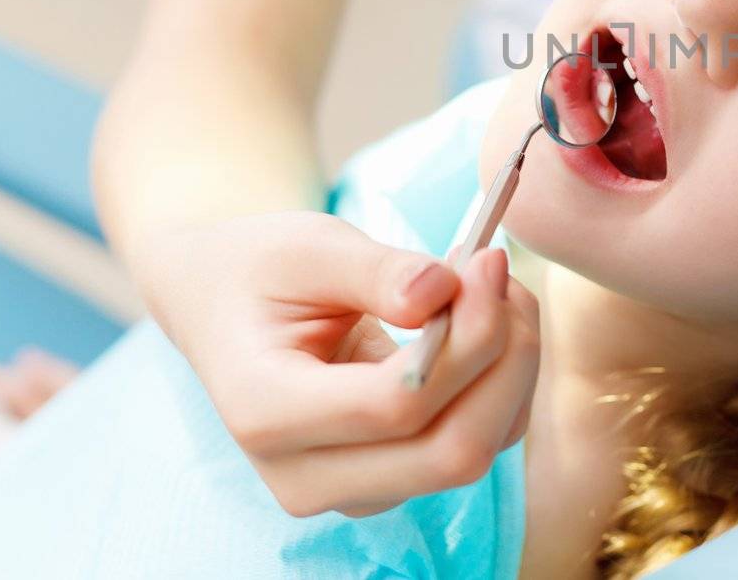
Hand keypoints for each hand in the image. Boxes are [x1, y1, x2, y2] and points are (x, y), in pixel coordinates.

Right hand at [137, 210, 540, 516]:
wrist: (226, 307)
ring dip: (511, 364)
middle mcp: (306, 476)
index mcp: (266, 413)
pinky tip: (484, 319)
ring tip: (490, 285)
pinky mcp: (392, 480)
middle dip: (505, 358)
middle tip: (501, 272)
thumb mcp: (308, 247)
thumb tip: (443, 292)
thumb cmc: (263, 270)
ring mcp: (353, 490)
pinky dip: (503, 380)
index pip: (397, 405)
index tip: (486, 259)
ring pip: (476, 450)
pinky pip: (480, 442)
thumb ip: (377, 270)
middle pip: (453, 451)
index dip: (466, 334)